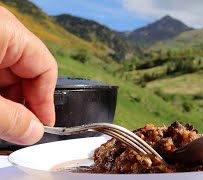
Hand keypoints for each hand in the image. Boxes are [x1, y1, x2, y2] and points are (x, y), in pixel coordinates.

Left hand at [0, 7, 56, 143]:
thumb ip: (8, 117)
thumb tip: (33, 133)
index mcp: (5, 31)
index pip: (45, 67)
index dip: (46, 101)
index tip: (43, 125)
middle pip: (27, 71)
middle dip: (24, 103)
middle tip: (20, 129)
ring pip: (8, 72)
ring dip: (7, 100)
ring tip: (3, 122)